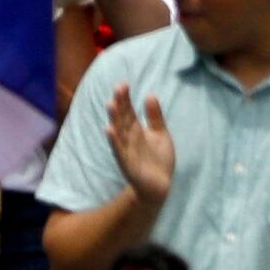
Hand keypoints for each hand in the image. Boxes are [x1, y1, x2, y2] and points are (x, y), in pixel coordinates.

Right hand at [105, 86, 175, 203]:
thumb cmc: (159, 159)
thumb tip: (150, 94)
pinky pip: (119, 151)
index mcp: (136, 130)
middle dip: (120, 104)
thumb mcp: (160, 133)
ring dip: (114, 119)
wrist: (161, 185)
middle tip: (118, 88)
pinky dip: (114, 141)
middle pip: (122, 118)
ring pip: (118, 132)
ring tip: (110, 104)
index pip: (128, 111)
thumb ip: (155, 116)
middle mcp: (129, 138)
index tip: (123, 83)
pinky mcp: (127, 164)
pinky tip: (109, 130)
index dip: (125, 98)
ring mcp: (127, 150)